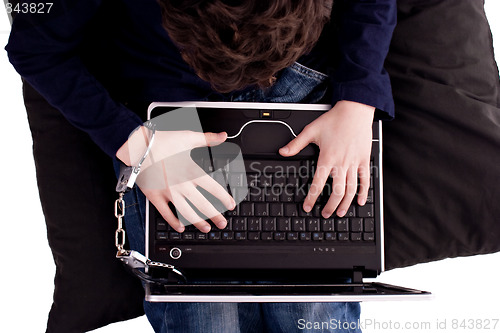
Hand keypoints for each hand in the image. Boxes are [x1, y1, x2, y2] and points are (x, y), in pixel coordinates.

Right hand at [117, 129, 235, 232]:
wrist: (138, 146)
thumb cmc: (163, 141)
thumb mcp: (188, 137)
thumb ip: (208, 139)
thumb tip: (223, 136)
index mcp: (192, 171)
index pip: (214, 189)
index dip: (225, 199)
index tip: (231, 205)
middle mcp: (182, 185)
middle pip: (203, 205)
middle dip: (216, 216)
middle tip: (223, 223)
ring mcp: (169, 193)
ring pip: (187, 213)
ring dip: (198, 223)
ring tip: (206, 228)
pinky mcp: (155, 197)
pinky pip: (166, 214)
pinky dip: (174, 222)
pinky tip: (180, 227)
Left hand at [279, 100, 373, 217]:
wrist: (355, 110)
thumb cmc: (334, 120)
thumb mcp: (311, 130)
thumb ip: (296, 144)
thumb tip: (282, 152)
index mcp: (327, 158)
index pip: (318, 184)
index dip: (312, 198)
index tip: (307, 207)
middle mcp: (341, 163)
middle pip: (337, 192)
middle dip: (330, 206)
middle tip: (324, 214)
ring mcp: (354, 163)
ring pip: (351, 189)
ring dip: (345, 204)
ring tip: (339, 213)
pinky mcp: (363, 160)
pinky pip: (365, 180)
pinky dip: (363, 192)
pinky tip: (360, 202)